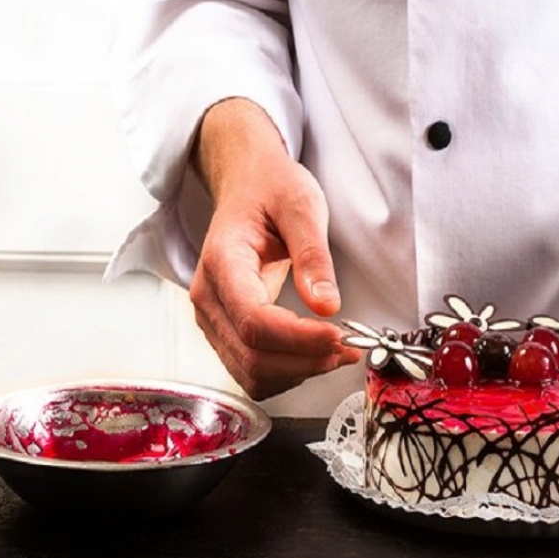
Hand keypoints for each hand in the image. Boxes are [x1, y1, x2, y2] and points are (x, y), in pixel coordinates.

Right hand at [189, 98, 360, 398]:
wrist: (247, 184)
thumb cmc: (270, 189)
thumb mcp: (301, 206)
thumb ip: (313, 255)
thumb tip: (326, 305)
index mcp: (223, 261)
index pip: (255, 321)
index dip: (299, 338)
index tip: (339, 334)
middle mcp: (209, 296)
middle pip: (252, 356)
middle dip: (306, 361)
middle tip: (349, 347)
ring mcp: (213, 317)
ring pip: (250, 373)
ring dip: (298, 372)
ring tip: (337, 352)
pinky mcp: (225, 330)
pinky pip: (251, 370)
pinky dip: (286, 373)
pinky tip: (313, 355)